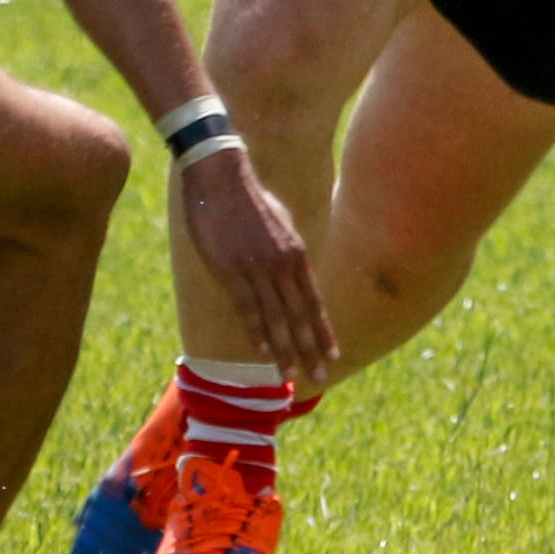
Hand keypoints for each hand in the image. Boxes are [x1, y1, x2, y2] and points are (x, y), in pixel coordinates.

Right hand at [179, 147, 337, 382]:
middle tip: (320, 377)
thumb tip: (295, 265)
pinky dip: (256, 331)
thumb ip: (288, 249)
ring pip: (276, 319)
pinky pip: (247, 307)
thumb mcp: (280, 222)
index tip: (332, 354)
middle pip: (300, 316)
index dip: (323, 330)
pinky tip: (263, 351)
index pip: (314, 301)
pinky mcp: (231, 270)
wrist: (222, 176)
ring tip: (291, 376)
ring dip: (285, 350)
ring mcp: (258, 269)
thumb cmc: (249, 196)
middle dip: (311, 349)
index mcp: (296, 253)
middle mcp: (283, 264)